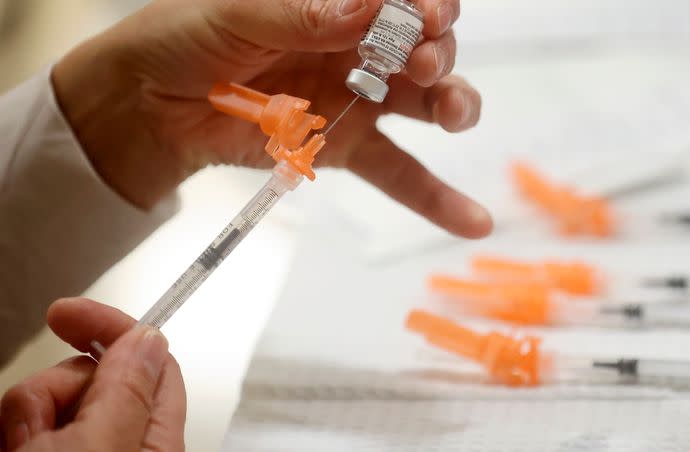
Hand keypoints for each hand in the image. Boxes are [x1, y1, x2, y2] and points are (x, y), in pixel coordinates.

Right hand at [0, 298, 185, 451]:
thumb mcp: (98, 447)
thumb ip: (127, 393)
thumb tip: (149, 339)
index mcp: (156, 440)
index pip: (152, 362)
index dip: (114, 329)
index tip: (68, 312)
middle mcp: (123, 443)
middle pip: (94, 376)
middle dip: (57, 384)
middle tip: (38, 422)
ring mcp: (83, 449)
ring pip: (54, 397)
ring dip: (28, 413)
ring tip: (21, 447)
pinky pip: (28, 421)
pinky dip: (13, 428)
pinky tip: (9, 447)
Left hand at [52, 0, 490, 238]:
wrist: (149, 108)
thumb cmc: (182, 40)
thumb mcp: (233, 14)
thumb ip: (301, 14)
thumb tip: (367, 5)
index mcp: (333, 3)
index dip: (425, 2)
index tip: (428, 13)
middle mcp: (356, 45)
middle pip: (424, 44)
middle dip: (435, 50)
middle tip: (421, 61)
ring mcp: (356, 99)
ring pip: (425, 101)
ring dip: (454, 104)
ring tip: (454, 115)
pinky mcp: (346, 149)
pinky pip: (399, 171)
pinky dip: (436, 197)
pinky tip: (473, 219)